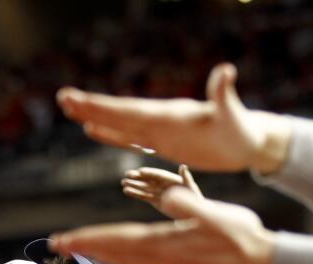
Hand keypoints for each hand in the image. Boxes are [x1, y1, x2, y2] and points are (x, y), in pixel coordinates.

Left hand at [51, 188, 273, 263]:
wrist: (260, 261)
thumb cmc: (242, 235)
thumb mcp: (217, 214)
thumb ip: (192, 206)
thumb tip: (167, 194)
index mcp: (166, 241)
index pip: (119, 239)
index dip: (90, 239)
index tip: (65, 240)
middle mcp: (161, 255)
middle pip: (114, 251)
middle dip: (85, 246)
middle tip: (55, 245)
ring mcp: (168, 261)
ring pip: (124, 257)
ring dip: (98, 252)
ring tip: (75, 249)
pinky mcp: (175, 262)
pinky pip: (139, 260)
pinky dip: (119, 257)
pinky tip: (114, 257)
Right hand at [57, 63, 291, 173]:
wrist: (249, 140)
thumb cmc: (242, 130)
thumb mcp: (233, 114)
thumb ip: (223, 93)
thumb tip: (225, 71)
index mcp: (169, 114)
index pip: (129, 110)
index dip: (103, 106)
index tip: (77, 99)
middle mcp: (160, 119)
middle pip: (119, 113)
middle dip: (91, 107)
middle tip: (62, 98)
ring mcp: (160, 130)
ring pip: (121, 124)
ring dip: (96, 117)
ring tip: (70, 109)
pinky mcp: (164, 142)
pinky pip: (132, 139)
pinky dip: (112, 135)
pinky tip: (94, 131)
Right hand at [122, 165, 201, 214]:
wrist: (192, 212)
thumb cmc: (194, 198)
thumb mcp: (191, 188)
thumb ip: (186, 177)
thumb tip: (183, 166)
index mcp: (171, 179)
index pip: (158, 175)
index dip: (150, 173)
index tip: (140, 172)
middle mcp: (163, 184)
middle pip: (149, 179)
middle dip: (138, 178)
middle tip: (127, 174)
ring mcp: (158, 192)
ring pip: (144, 188)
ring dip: (134, 185)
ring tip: (123, 182)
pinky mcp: (155, 201)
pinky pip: (144, 197)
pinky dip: (136, 194)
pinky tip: (126, 191)